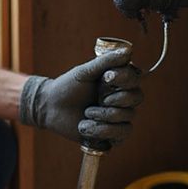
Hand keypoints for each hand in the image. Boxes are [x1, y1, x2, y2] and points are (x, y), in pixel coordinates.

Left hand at [19, 49, 141, 144]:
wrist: (50, 107)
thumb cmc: (68, 86)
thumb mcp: (84, 71)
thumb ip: (106, 62)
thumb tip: (128, 52)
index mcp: (117, 82)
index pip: (135, 79)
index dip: (124, 79)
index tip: (106, 77)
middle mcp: (121, 99)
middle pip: (136, 98)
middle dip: (116, 100)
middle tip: (98, 98)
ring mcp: (117, 118)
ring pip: (128, 118)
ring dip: (104, 117)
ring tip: (85, 113)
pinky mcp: (110, 135)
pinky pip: (120, 136)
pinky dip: (102, 131)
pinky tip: (85, 126)